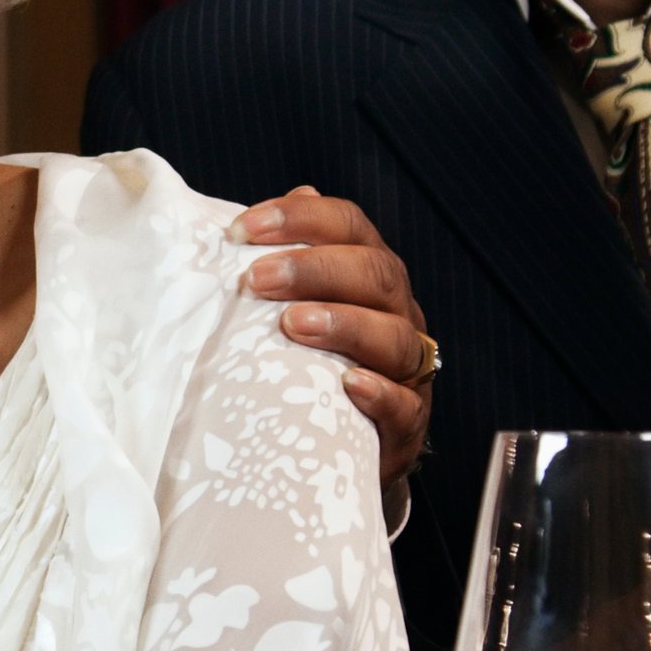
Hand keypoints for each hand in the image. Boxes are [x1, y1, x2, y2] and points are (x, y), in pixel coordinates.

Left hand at [234, 190, 431, 482]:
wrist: (340, 443)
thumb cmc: (307, 360)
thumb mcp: (293, 305)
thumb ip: (282, 259)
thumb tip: (265, 207)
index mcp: (368, 272)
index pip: (348, 225)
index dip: (300, 218)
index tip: (242, 229)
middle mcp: (395, 310)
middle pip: (375, 273)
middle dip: (315, 269)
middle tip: (256, 279)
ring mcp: (407, 367)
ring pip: (393, 336)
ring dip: (343, 324)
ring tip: (291, 325)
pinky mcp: (408, 422)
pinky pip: (405, 405)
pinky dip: (380, 392)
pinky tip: (349, 383)